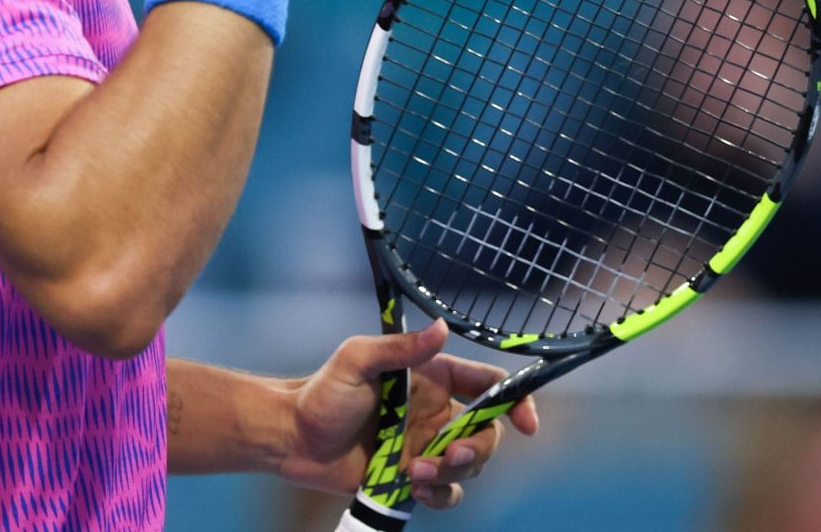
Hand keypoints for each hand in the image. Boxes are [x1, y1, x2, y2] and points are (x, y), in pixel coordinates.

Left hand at [279, 320, 540, 510]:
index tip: (527, 423)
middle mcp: (437, 413)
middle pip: (487, 434)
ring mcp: (427, 448)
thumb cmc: (322, 392)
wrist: (293, 438)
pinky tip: (415, 489)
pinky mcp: (414, 479)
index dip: (516, 401)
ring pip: (470, 467)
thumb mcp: (357, 360)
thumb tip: (441, 326)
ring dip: (453, 473)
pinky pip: (446, 493)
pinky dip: (440, 495)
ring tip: (414, 472)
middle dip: (478, 448)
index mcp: (434, 378)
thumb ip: (399, 347)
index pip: (489, 386)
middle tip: (449, 454)